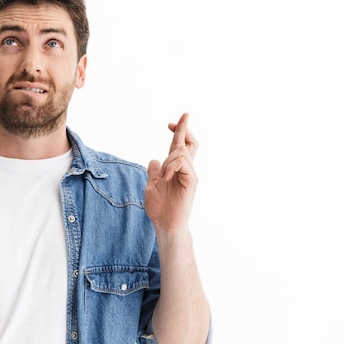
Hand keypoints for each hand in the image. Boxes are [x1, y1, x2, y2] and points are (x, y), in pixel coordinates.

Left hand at [145, 113, 197, 235]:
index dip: (178, 133)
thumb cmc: (159, 208)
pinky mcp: (191, 181)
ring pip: (181, 152)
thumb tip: (154, 159)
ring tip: (163, 177)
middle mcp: (185, 170)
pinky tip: (166, 177)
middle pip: (189, 144)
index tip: (170, 123)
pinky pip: (183, 163)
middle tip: (179, 119)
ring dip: (168, 161)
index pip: (179, 147)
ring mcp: (190, 174)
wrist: (165, 224)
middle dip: (184, 129)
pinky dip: (172, 166)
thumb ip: (154, 172)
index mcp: (175, 170)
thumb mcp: (151, 185)